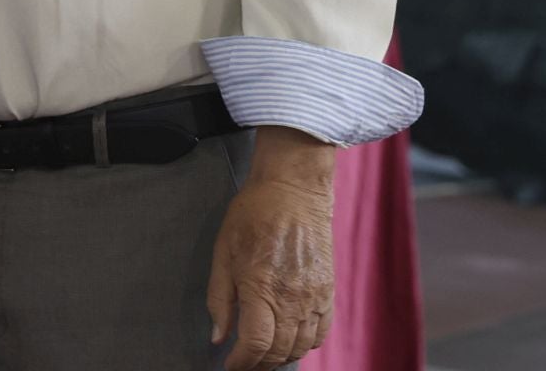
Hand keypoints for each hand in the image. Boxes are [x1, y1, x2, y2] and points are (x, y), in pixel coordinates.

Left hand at [207, 127, 336, 369]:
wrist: (293, 191)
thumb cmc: (251, 216)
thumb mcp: (222, 252)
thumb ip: (219, 298)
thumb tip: (217, 337)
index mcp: (261, 287)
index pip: (255, 344)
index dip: (241, 362)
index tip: (230, 365)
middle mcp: (292, 298)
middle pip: (279, 351)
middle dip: (259, 364)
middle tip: (244, 362)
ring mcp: (314, 297)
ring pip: (301, 347)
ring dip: (281, 358)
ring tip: (264, 356)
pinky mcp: (328, 292)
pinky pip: (321, 332)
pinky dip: (306, 345)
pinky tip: (290, 342)